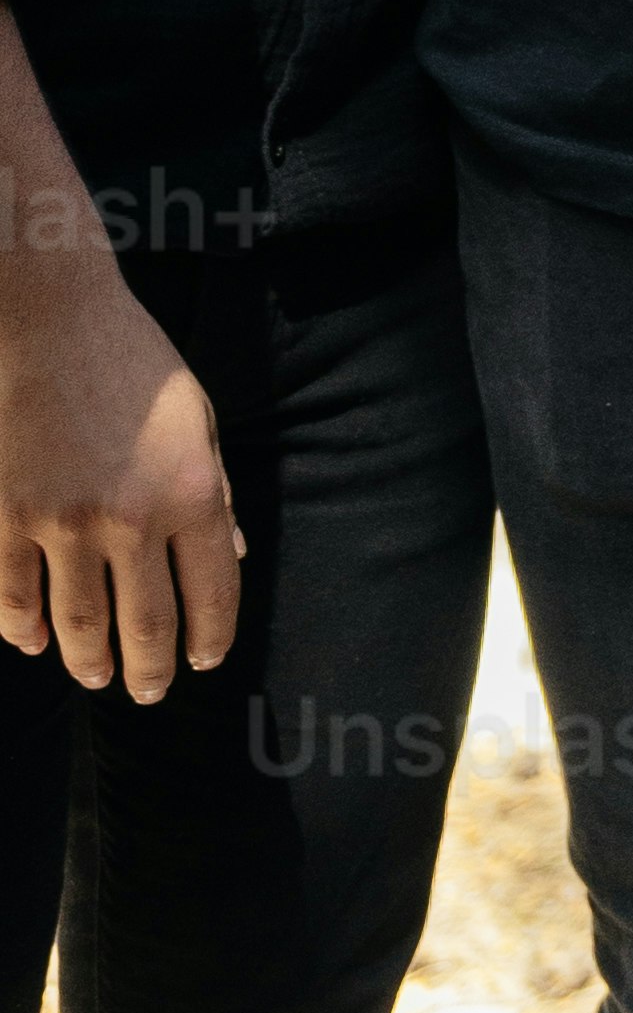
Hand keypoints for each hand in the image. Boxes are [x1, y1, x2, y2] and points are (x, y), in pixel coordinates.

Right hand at [0, 243, 241, 694]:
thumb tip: (230, 559)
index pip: (213, 595)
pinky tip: (34, 643)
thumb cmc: (135, 365)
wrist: (50, 320)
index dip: (211, 639)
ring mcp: (61, 522)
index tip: (204, 660)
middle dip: (150, 671)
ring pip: (78, 624)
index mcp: (191, 496)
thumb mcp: (200, 423)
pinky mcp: (5, 515)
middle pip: (146, 626)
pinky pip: (12, 595)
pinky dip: (23, 629)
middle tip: (149, 692)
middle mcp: (131, 519)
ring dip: (89, 662)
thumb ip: (215, 496)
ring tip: (95, 677)